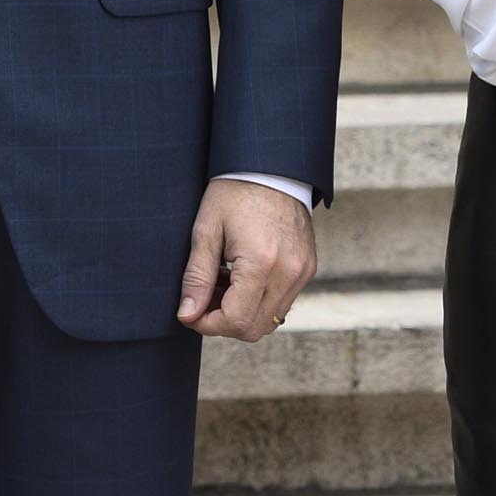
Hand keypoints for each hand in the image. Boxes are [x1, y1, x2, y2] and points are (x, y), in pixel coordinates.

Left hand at [176, 180, 316, 341]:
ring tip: (223, 283)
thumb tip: (187, 315)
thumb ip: (197, 277)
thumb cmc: (235, 193)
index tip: (190, 311)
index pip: (234, 320)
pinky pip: (282, 303)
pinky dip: (259, 301)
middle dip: (223, 323)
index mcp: (262, 263)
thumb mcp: (206, 230)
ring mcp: (303, 272)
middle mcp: (289, 272)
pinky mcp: (307, 268)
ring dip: (242, 313)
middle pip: (253, 329)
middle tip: (204, 297)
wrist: (272, 167)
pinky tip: (241, 277)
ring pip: (269, 320)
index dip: (207, 324)